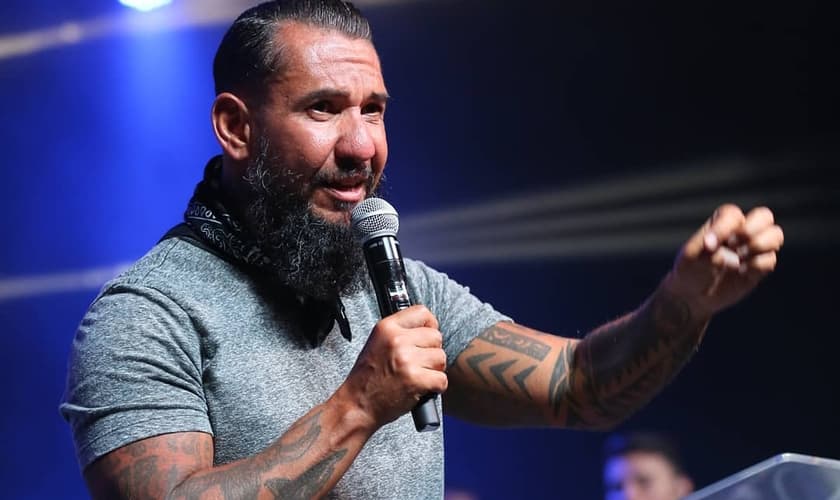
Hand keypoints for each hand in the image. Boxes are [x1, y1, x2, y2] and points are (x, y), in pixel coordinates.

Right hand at [338, 305, 447, 428]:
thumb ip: (400, 332)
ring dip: (434, 370)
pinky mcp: (415, 380)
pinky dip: (435, 387)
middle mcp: (397, 340)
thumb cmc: (367, 378)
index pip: (422, 313)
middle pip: (436, 337)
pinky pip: (442, 379)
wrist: (357, 405)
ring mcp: (406, 360)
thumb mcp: (377, 343)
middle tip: (419, 364)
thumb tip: (427, 326)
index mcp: (386, 328)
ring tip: (417, 376)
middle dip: (432, 351)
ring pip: (441, 358)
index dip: (429, 325)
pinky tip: (421, 388)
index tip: (426, 337)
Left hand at [665, 204, 783, 318]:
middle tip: (734, 246)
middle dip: (752, 230)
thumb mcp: (690, 257)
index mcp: (722, 222)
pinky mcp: (759, 267)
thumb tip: (724, 252)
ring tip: (739, 257)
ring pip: (775, 235)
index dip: (725, 228)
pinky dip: (757, 265)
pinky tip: (741, 272)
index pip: (733, 214)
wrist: (693, 296)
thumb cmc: (689, 270)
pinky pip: (770, 260)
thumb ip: (706, 249)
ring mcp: (752, 249)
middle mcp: (740, 232)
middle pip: (764, 216)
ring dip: (759, 245)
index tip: (709, 246)